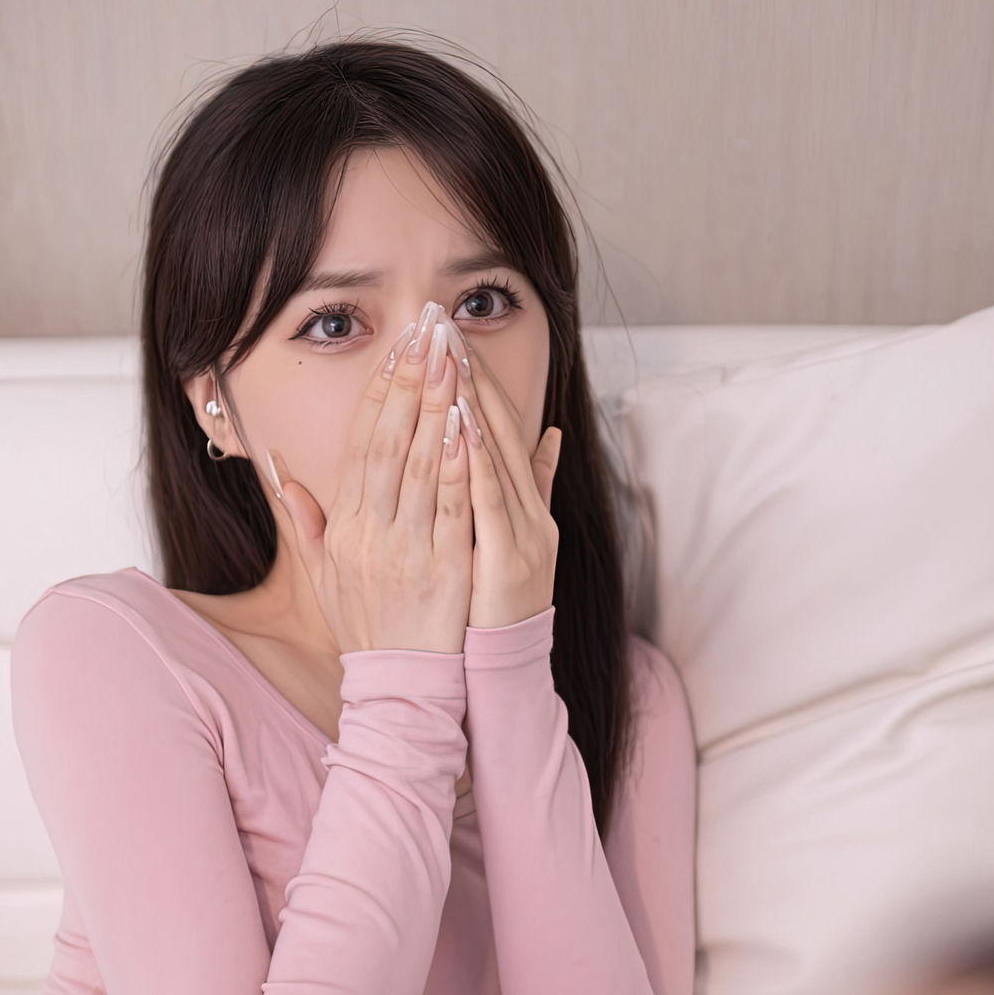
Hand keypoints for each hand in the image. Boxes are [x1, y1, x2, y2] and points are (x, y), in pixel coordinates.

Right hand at [270, 303, 473, 654]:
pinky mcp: (445, 569)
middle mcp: (372, 533)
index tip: (397, 350)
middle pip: (390, 444)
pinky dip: (460, 466)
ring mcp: (408, 550)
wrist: (399, 688)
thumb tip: (281, 474)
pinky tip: (470, 427)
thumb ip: (306, 521)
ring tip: (451, 360)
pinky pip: (453, 509)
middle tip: (427, 331)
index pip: (361, 446)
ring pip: (423, 467)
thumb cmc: (367, 629)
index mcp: (345, 528)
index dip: (379, 394)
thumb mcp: (324, 576)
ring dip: (437, 408)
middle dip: (409, 382)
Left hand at [450, 334, 561, 629]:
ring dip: (475, 404)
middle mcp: (529, 510)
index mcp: (524, 503)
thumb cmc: (497, 603)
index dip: (477, 381)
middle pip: (500, 431)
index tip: (449, 338)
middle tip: (445, 327)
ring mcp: (523, 532)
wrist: (508, 666)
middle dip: (472, 376)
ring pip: (498, 457)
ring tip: (452, 359)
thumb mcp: (517, 536)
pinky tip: (462, 424)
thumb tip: (548, 435)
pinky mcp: (509, 558)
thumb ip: (533, 484)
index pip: (499, 428)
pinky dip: (478, 461)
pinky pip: (490, 501)